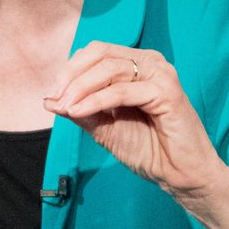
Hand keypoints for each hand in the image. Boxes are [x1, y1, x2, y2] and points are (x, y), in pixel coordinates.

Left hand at [42, 41, 226, 197]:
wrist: (179, 175)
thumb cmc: (148, 149)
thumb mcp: (104, 127)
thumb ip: (80, 110)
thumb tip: (48, 100)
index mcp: (137, 65)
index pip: (96, 52)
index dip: (70, 70)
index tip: (52, 95)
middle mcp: (150, 63)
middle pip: (100, 53)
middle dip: (71, 75)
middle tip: (55, 98)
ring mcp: (161, 75)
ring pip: (109, 69)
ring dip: (81, 88)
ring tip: (65, 107)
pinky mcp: (167, 92)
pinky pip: (122, 91)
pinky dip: (96, 100)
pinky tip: (78, 111)